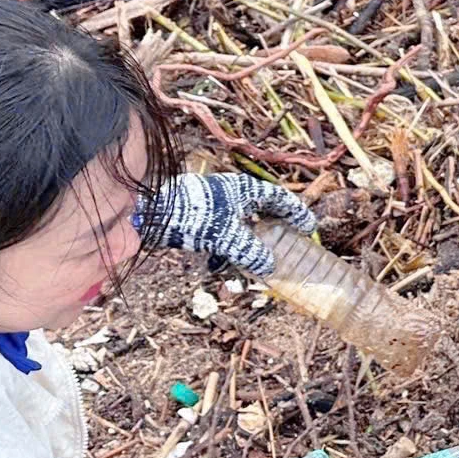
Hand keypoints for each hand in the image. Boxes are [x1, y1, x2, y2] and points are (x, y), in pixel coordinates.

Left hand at [144, 171, 316, 277]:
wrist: (151, 212)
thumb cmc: (194, 217)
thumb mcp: (228, 238)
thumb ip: (251, 253)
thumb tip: (269, 267)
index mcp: (245, 190)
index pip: (279, 198)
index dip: (295, 213)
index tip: (307, 226)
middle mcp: (231, 193)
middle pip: (261, 209)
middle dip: (272, 228)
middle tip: (285, 242)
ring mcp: (215, 203)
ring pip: (240, 222)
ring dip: (248, 241)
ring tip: (251, 260)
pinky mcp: (199, 214)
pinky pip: (222, 230)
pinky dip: (227, 246)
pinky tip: (218, 263)